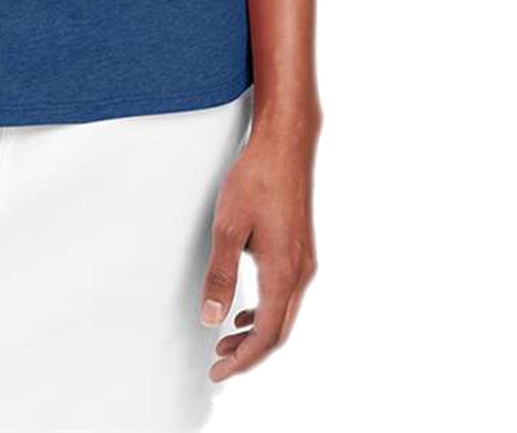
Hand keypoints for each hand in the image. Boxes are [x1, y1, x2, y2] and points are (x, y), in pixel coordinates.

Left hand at [197, 120, 318, 381]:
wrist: (285, 144)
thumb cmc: (256, 178)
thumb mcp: (228, 226)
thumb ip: (220, 275)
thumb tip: (212, 318)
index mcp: (284, 272)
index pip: (267, 335)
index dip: (243, 360)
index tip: (218, 372)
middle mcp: (301, 272)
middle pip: (278, 331)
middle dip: (249, 353)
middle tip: (218, 365)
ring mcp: (304, 260)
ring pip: (284, 314)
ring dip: (256, 333)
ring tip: (226, 341)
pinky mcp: (300, 249)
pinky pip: (286, 295)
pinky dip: (266, 311)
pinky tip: (246, 309)